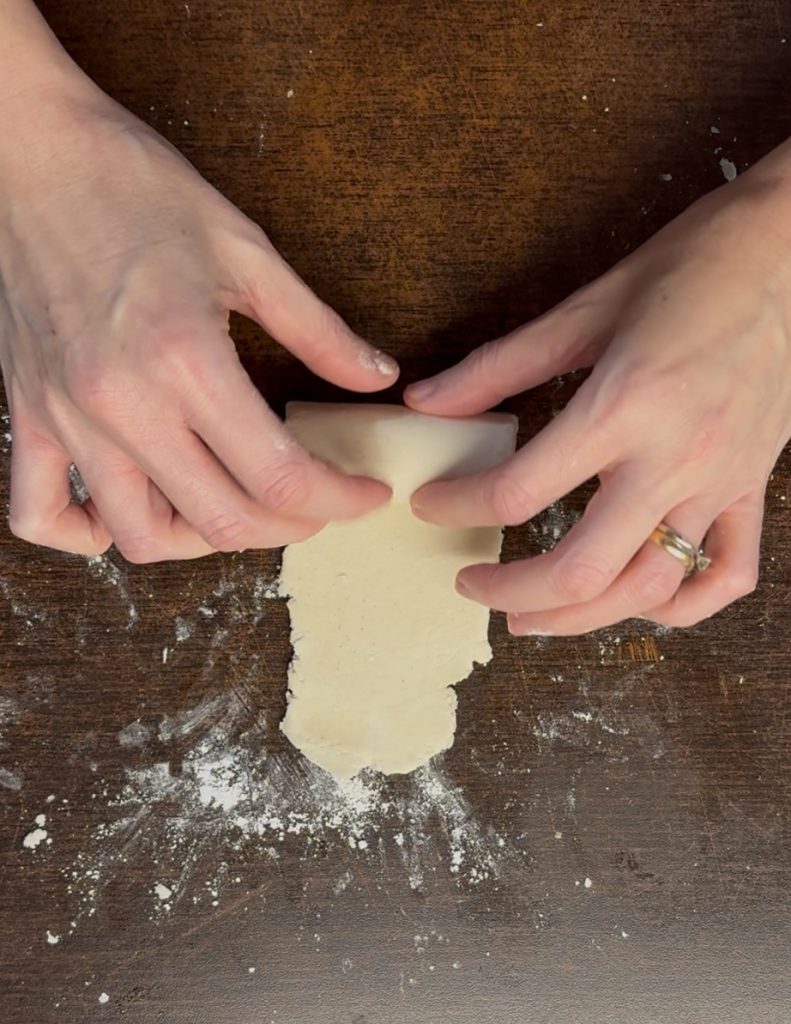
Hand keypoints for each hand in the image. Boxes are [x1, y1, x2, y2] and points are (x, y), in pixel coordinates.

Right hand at [0, 78, 396, 561]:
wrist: (25, 152)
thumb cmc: (133, 186)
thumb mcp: (246, 250)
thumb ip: (319, 329)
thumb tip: (376, 377)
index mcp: (185, 359)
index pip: (281, 476)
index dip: (341, 499)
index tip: (366, 492)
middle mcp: (122, 404)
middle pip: (222, 520)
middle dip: (290, 526)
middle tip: (318, 502)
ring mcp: (66, 418)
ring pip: (139, 536)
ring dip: (203, 539)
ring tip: (239, 505)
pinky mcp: (26, 415)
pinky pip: (41, 514)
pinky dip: (90, 534)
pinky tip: (135, 507)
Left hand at [405, 154, 790, 632]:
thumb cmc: (692, 268)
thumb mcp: (585, 309)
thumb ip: (499, 365)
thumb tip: (428, 401)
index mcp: (622, 406)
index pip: (518, 490)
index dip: (457, 506)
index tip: (431, 504)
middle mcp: (673, 458)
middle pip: (582, 569)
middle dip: (511, 593)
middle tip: (471, 585)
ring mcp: (719, 482)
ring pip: (649, 590)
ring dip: (581, 619)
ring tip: (532, 618)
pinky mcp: (750, 487)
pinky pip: (725, 575)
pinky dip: (680, 605)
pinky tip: (636, 601)